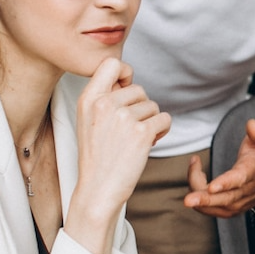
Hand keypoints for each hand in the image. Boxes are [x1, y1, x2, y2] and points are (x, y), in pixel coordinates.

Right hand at [69, 59, 171, 253]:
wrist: (98, 189)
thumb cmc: (97, 156)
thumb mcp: (89, 120)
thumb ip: (105, 97)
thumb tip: (128, 79)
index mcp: (89, 99)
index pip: (111, 64)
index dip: (125, 73)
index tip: (126, 88)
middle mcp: (104, 104)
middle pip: (139, 89)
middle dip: (141, 108)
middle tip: (130, 130)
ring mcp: (123, 118)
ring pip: (153, 106)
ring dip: (150, 122)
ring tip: (134, 141)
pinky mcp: (142, 133)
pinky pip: (165, 119)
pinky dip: (162, 131)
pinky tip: (148, 144)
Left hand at [184, 120, 254, 217]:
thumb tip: (252, 125)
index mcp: (254, 171)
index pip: (240, 179)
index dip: (226, 183)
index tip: (212, 187)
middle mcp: (246, 191)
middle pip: (225, 199)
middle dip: (205, 199)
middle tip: (188, 200)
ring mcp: (238, 203)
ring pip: (214, 206)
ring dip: (197, 191)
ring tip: (194, 167)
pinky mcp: (230, 210)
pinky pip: (210, 209)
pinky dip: (198, 197)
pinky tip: (195, 179)